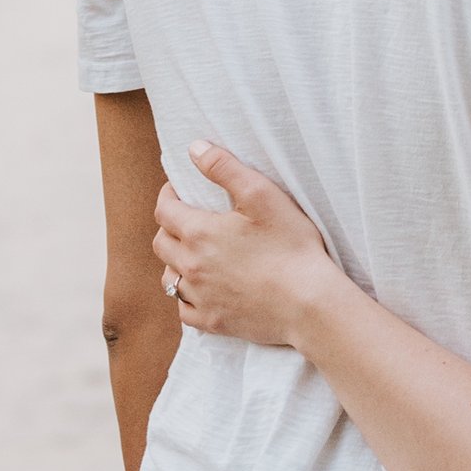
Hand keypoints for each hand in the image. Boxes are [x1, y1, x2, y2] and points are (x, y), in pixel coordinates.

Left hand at [153, 142, 335, 348]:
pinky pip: (184, 309)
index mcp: (199, 233)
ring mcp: (200, 297)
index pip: (165, 210)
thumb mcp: (262, 195)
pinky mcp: (212, 322)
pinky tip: (201, 289)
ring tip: (193, 254)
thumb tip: (195, 148)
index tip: (179, 189)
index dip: (168, 195)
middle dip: (169, 226)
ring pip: (168, 277)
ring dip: (175, 262)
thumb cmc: (291, 246)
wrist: (308, 303)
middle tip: (187, 219)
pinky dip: (187, 297)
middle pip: (161, 243)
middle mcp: (191, 267)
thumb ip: (225, 168)